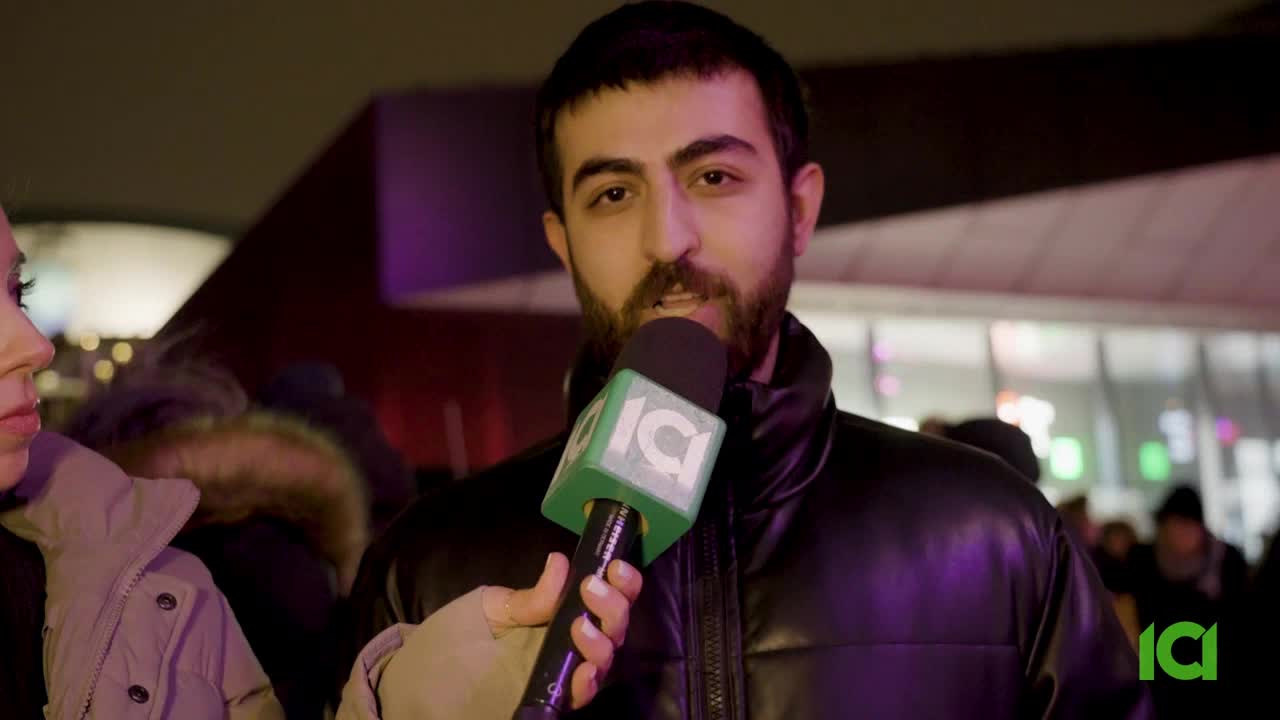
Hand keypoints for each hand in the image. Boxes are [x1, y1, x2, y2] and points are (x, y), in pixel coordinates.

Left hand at [481, 552, 642, 709]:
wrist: (457, 668)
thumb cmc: (483, 628)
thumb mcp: (504, 605)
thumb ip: (534, 595)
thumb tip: (559, 561)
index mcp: (578, 609)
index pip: (616, 595)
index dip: (624, 581)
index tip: (614, 566)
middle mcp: (586, 638)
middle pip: (616, 624)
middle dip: (612, 605)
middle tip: (590, 587)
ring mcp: (577, 668)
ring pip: (606, 656)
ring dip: (600, 640)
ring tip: (578, 626)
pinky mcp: (564, 696)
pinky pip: (585, 692)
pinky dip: (588, 682)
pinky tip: (584, 670)